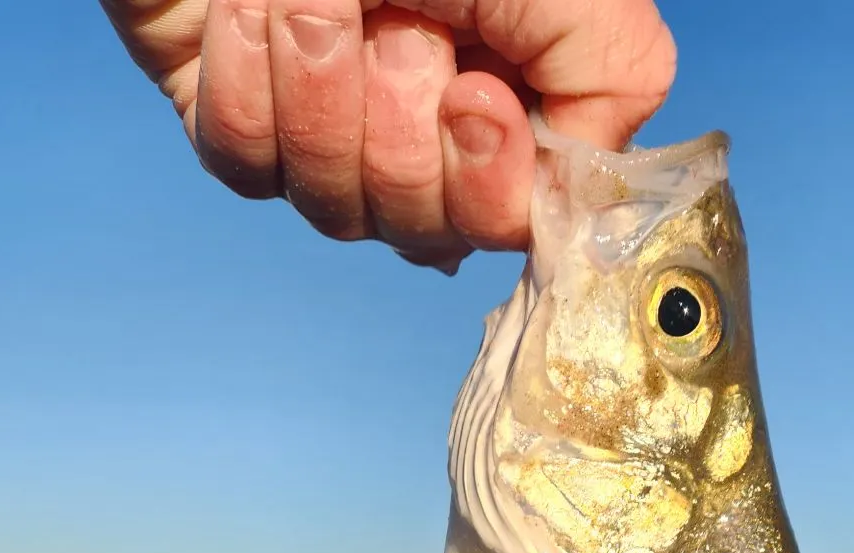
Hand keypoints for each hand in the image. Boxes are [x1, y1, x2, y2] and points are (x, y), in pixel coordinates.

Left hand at [100, 0, 675, 271]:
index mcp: (508, 117)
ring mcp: (330, 149)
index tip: (472, 94)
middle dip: (402, 113)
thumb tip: (578, 177)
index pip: (506, 227)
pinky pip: (246, 162)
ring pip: (333, 206)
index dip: (485, 187)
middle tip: (396, 13)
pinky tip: (251, 11)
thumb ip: (611, 77)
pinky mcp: (242, 128)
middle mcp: (425, 150)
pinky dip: (248, 77)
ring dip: (325, 84)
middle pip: (420, 229)